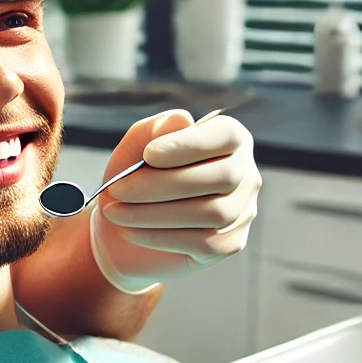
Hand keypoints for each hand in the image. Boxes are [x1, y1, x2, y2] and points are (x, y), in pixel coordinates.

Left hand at [89, 109, 259, 293]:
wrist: (120, 231)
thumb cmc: (134, 181)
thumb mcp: (132, 150)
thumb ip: (152, 130)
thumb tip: (182, 119)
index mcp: (228, 140)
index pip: (226, 135)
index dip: (190, 144)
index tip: (149, 154)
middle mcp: (245, 174)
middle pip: (223, 176)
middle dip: (163, 184)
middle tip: (119, 190)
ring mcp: (241, 211)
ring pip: (213, 212)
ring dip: (155, 213)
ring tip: (116, 212)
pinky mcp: (230, 244)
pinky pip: (203, 242)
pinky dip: (160, 237)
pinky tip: (131, 231)